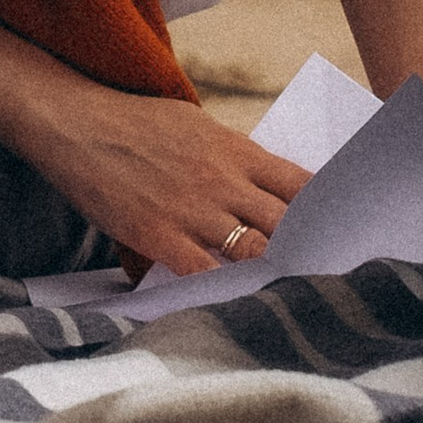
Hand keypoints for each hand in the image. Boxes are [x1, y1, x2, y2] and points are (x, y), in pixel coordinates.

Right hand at [19, 85, 310, 279]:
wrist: (76, 122)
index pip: (300, 184)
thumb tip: (264, 185)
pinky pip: (204, 272)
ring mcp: (192, 209)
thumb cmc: (135, 121)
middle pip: (285, 224)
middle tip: (330, 274)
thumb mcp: (194, 124)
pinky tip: (239, 301)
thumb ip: (231, 156)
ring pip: (253, 251)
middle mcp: (222, 180)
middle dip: (311, 249)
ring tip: (294, 294)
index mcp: (234, 149)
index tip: (345, 232)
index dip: (327, 212)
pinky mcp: (158, 234)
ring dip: (274, 273)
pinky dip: (225, 289)